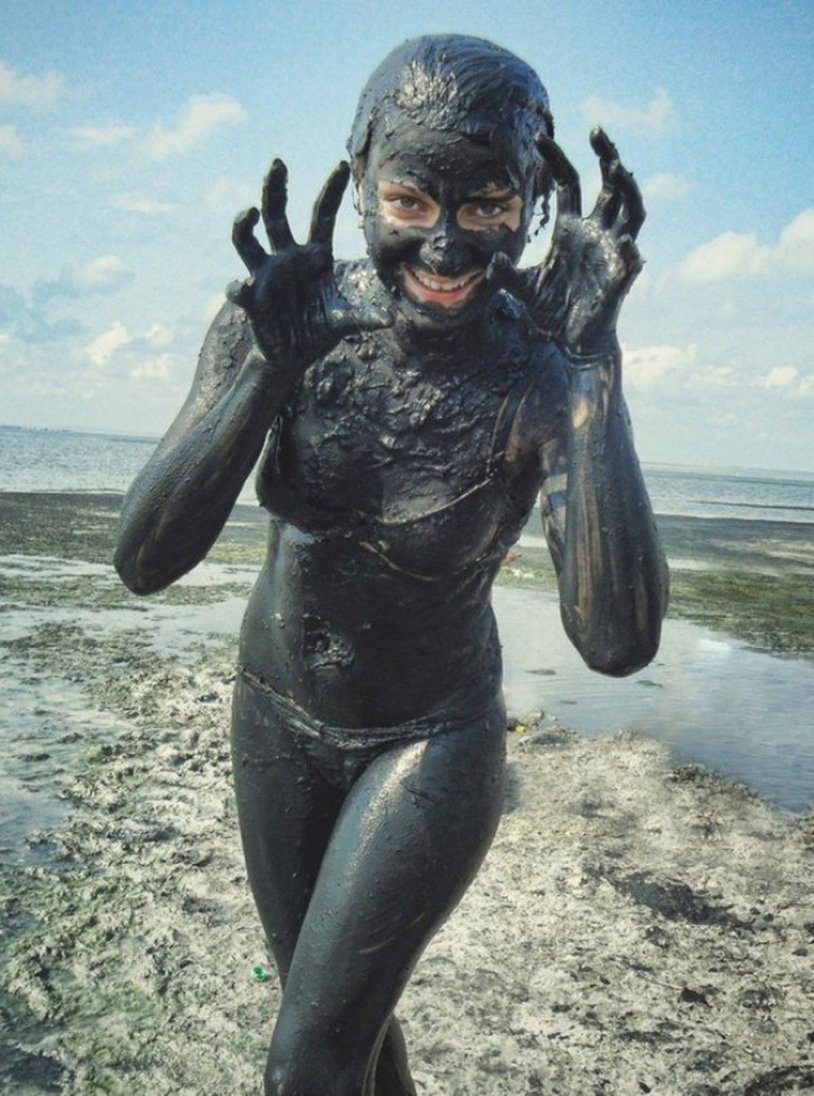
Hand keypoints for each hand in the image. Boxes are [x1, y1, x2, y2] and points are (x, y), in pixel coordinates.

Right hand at [227, 160, 389, 370]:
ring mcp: (266, 274)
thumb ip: (363, 318)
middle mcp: (287, 256)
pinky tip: (243, 287)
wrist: (293, 355)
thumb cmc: (319, 330)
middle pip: (276, 214)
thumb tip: (389, 320)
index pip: (321, 215)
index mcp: (314, 255)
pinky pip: (240, 288)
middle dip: (275, 188)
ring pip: (248, 241)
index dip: (330, 191)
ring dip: (244, 226)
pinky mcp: (252, 298)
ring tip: (247, 213)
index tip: (339, 164)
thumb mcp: (344, 321)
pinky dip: (240, 287)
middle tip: (278, 163)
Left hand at [488, 128, 643, 357]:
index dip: (557, 159)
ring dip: (627, 190)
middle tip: (595, 131)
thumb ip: (506, 272)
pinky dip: (630, 252)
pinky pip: (631, 261)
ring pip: (631, 210)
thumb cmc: (552, 313)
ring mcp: (612, 252)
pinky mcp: (621, 278)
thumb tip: (491, 259)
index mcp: (572, 229)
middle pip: (608, 185)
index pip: (569, 183)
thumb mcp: (522, 288)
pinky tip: (624, 242)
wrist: (571, 342)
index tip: (540, 138)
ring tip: (619, 169)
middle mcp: (596, 233)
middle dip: (606, 156)